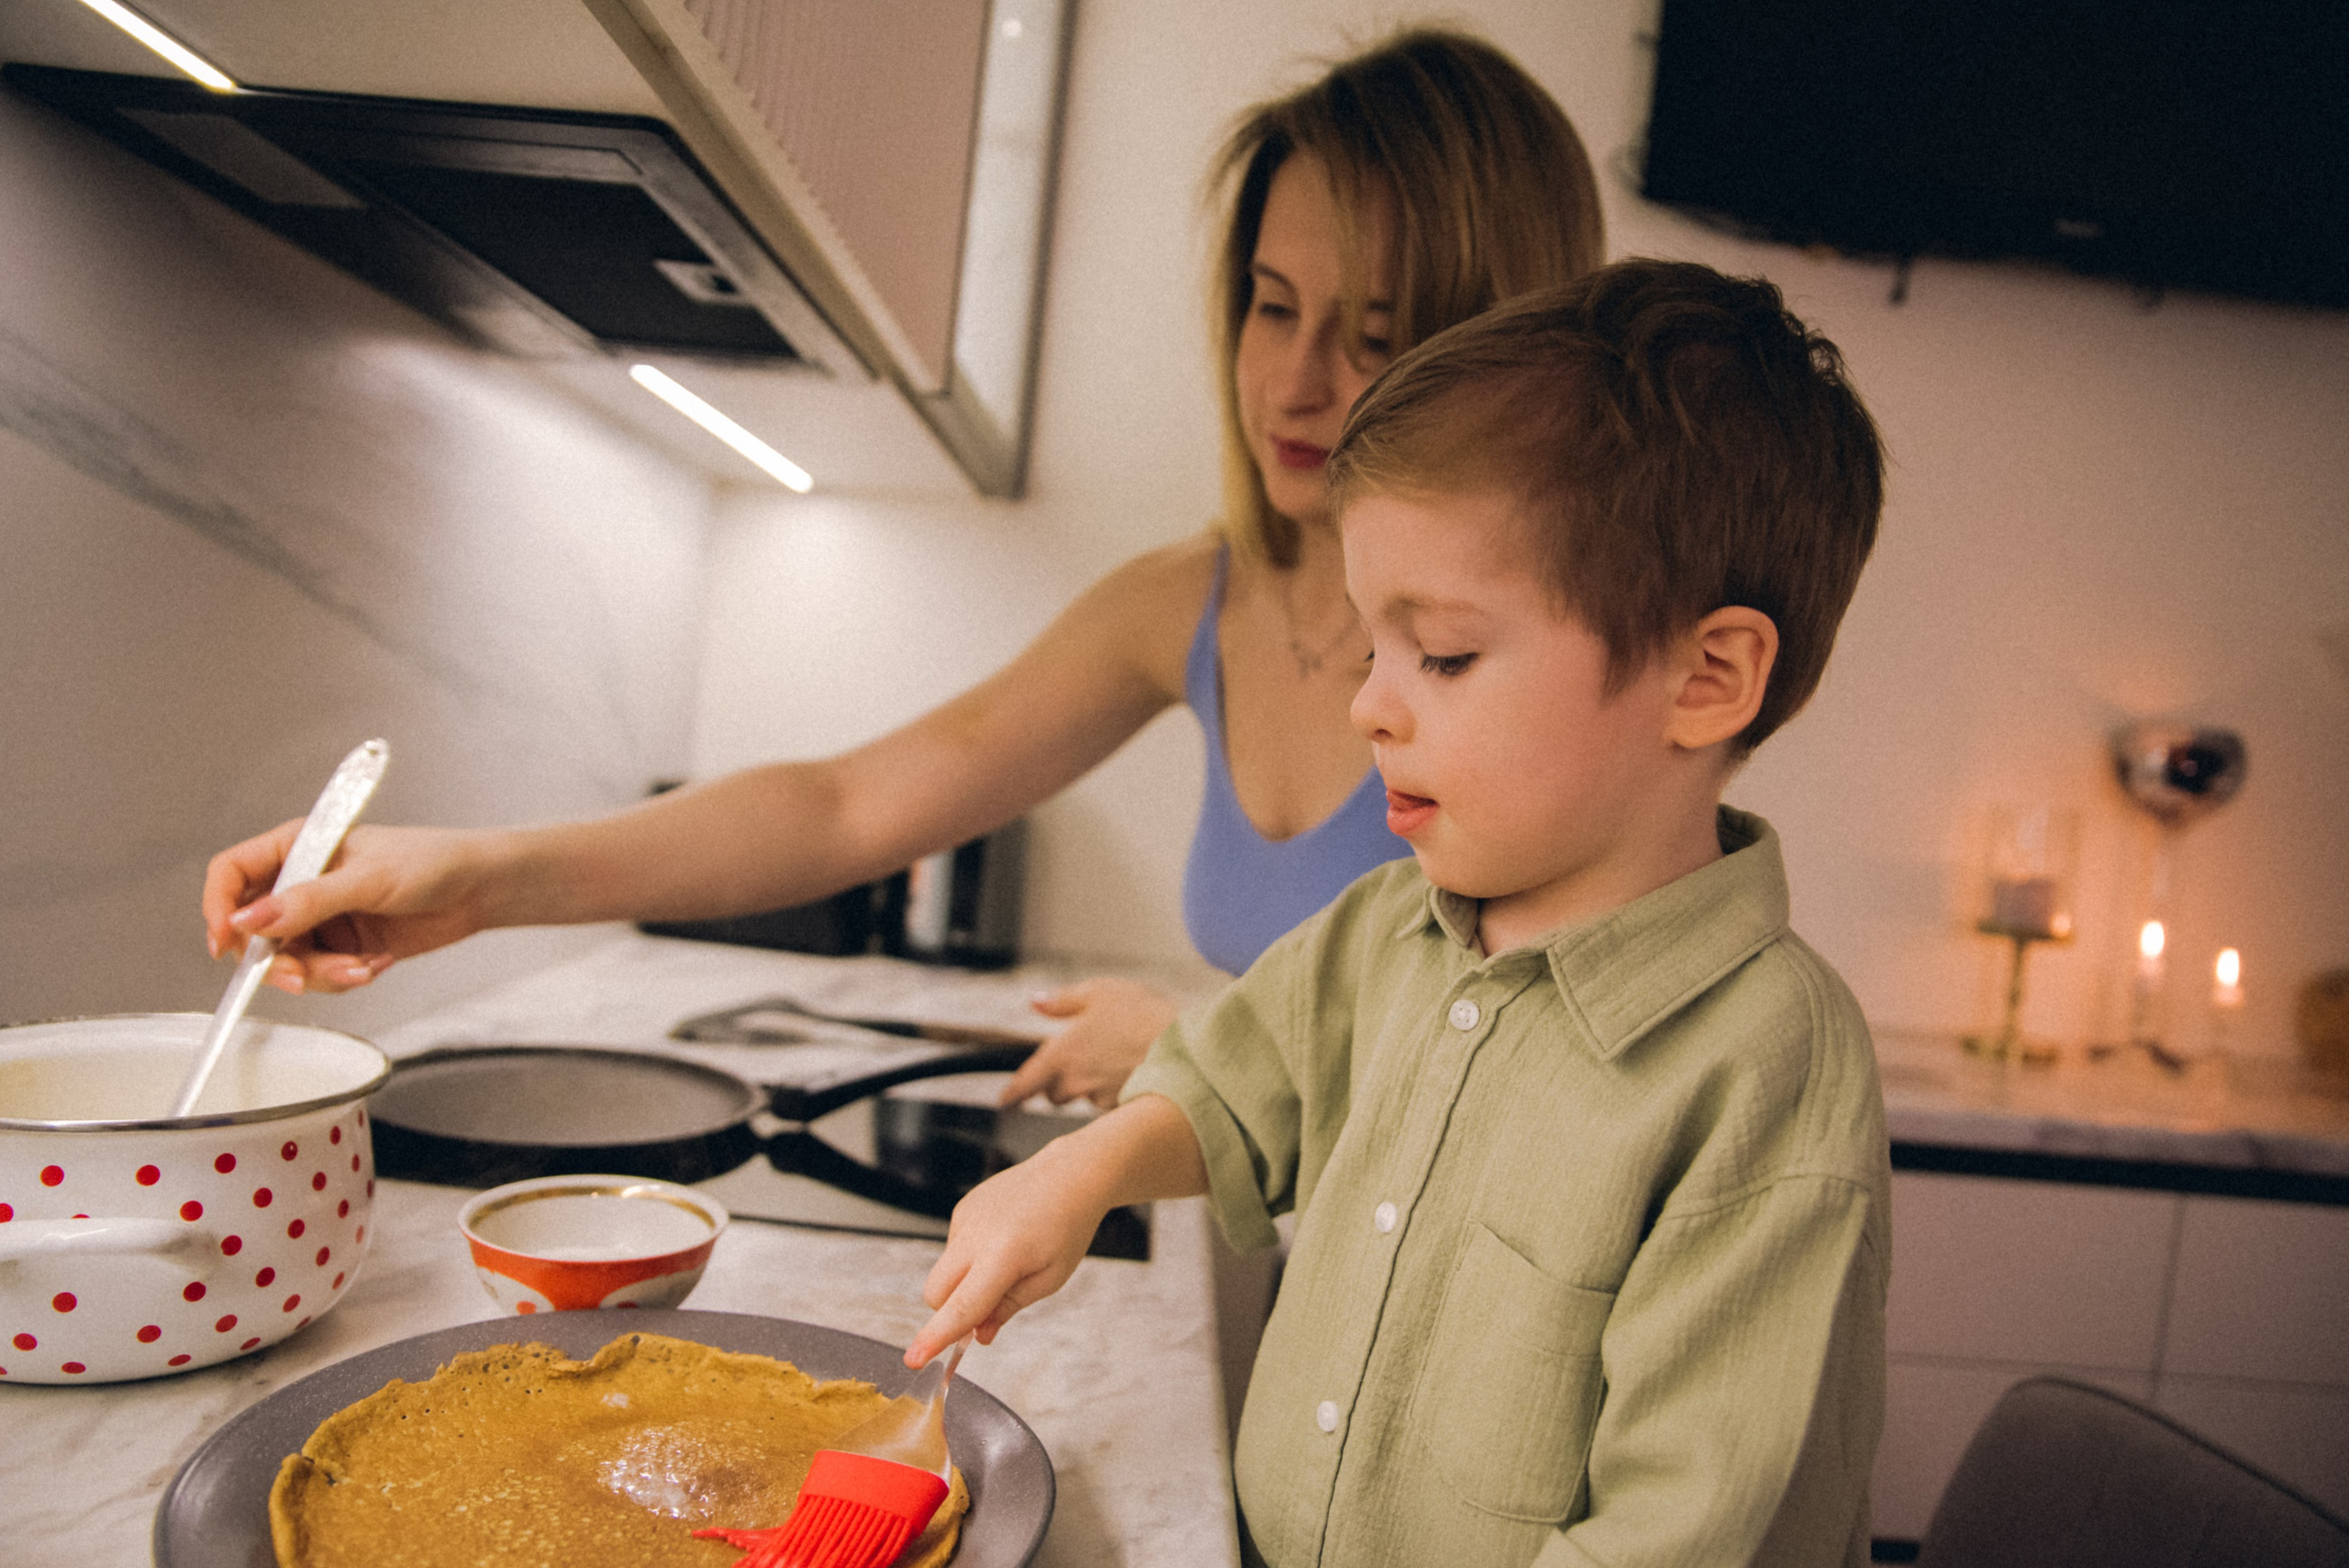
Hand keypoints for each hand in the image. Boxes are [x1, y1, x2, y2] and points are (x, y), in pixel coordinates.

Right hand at [200, 821, 503, 993]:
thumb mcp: (368, 879)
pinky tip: (376, 964)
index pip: (232, 874)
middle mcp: (302, 883)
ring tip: (362, 967)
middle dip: (277, 960)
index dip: (219, 908)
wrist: (479, 889)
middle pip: (252, 931)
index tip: (226, 942)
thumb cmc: (431, 861)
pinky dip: (343, 977)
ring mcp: (321, 918)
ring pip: (287, 961)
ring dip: (320, 974)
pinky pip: (320, 975)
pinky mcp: (342, 946)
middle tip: (301, 976)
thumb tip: (249, 921)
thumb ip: (309, 902)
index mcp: (298, 847)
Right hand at [906, 1143, 1106, 1366]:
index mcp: (1003, 1256)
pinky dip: (970, 1257)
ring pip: (943, 1271)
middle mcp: (976, 1234)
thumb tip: (977, 1335)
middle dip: (950, 1311)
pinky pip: (954, 1247)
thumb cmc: (1067, 1228)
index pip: (962, 1306)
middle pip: (935, 1293)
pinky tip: (1003, 1240)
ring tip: (1008, 1261)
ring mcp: (965, 1218)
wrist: (1070, 1175)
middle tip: (988, 1309)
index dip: (936, 1337)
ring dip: (964, 1282)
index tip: (914, 1359)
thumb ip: (1008, 1308)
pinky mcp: (962, 1208)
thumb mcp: (1050, 1279)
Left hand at [996, 978, 1178, 1109]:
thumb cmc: (1144, 1013)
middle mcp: (1076, 1082)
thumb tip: (1035, 1002)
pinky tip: (1138, 1073)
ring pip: (1086, 1099)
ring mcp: (1100, 1100)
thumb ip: (1063, 1001)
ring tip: (1122, 1060)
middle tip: (1087, 1060)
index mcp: (1063, 1053)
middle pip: (1056, 1094)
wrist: (1190, 1046)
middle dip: (1063, 1083)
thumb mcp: (1101, 992)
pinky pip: (1112, 1107)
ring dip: (1094, 1086)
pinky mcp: (1123, 1110)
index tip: (1004, 1102)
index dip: (1012, 1095)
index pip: (1026, 1083)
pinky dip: (1118, 1094)